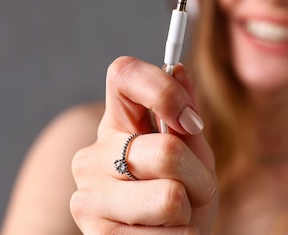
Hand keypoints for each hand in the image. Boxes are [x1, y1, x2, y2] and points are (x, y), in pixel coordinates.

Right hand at [71, 56, 217, 233]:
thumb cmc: (185, 197)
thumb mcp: (194, 152)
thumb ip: (185, 114)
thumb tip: (179, 69)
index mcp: (117, 124)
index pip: (123, 74)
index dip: (163, 89)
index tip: (192, 122)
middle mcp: (93, 155)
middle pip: (167, 150)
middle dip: (199, 176)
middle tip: (194, 191)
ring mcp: (88, 196)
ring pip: (170, 197)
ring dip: (190, 210)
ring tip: (176, 216)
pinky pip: (168, 234)